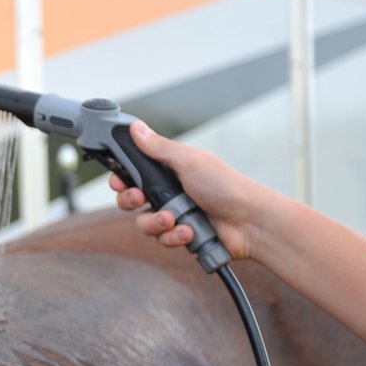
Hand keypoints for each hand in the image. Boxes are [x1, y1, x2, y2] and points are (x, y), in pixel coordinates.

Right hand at [108, 121, 266, 260]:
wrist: (248, 222)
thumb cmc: (225, 186)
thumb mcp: (189, 161)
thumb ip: (158, 147)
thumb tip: (136, 127)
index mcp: (169, 170)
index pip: (134, 172)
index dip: (121, 178)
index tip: (118, 181)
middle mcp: (168, 192)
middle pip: (131, 199)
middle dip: (131, 200)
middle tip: (138, 198)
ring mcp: (173, 214)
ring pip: (144, 222)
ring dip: (156, 222)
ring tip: (174, 219)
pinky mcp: (179, 234)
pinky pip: (161, 239)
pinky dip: (173, 236)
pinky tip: (188, 232)